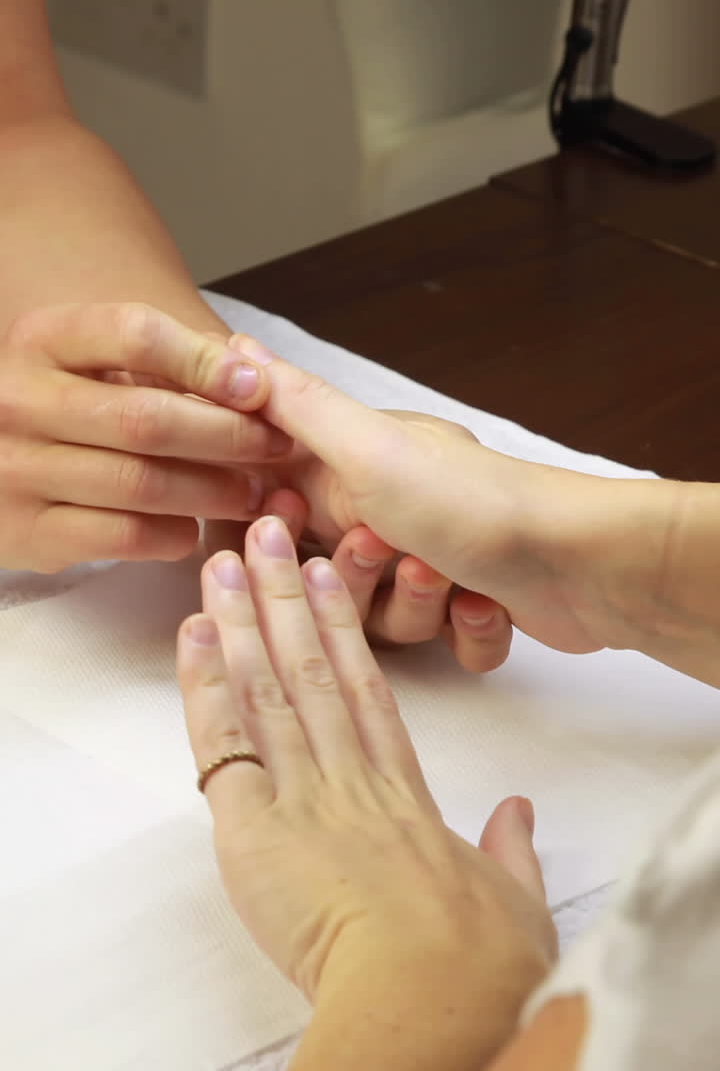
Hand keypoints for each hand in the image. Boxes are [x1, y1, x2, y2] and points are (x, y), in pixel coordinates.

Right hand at [0, 303, 291, 571]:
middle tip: (276, 447)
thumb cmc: (61, 408)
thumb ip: (162, 362)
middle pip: (147, 418)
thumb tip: (256, 377)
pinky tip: (195, 527)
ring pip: (141, 483)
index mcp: (41, 340)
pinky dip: (173, 533)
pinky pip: (121, 536)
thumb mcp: (90, 363)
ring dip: (214, 491)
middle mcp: (17, 400)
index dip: (207, 362)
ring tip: (255, 494)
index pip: (136, 335)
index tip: (259, 387)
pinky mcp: (23, 533)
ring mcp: (14, 469)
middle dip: (228, 436)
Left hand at [177, 520, 554, 1063]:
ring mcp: (304, 792)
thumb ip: (511, 849)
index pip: (368, 691)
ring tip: (223, 561)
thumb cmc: (481, 958)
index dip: (345, 631)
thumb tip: (519, 814)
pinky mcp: (256, 825)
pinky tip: (195, 633)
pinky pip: (223, 743)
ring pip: (269, 686)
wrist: (436, 992)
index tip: (330, 578)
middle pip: (313, 668)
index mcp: (403, 793)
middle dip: (288, 596)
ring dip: (243, 618)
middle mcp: (350, 776)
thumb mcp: (514, 899)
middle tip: (267, 534)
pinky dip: (206, 684)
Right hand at [232, 338, 698, 673]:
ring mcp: (439, 562)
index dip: (276, 535)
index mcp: (361, 470)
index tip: (288, 528)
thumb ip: (293, 405)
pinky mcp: (477, 610)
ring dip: (414, 605)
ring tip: (443, 575)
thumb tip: (233, 352)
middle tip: (384, 548)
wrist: (577, 559)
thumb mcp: (363, 445)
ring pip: (386, 622)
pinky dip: (463, 631)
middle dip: (354, 579)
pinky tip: (482, 603)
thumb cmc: (467, 500)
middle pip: (330, 580)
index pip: (283, 512)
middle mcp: (398, 513)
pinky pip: (443, 647)